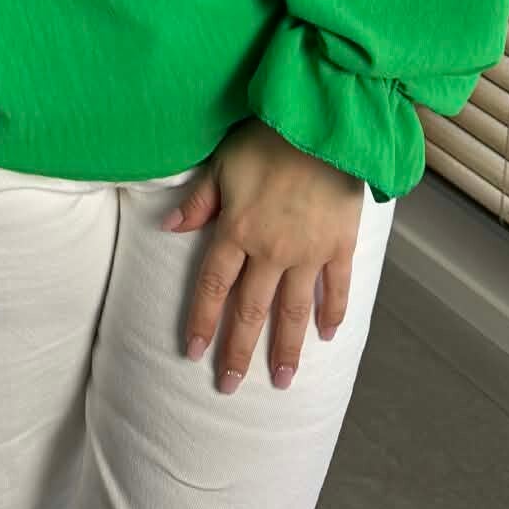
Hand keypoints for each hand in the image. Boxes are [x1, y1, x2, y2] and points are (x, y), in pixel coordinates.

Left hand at [162, 116, 362, 393]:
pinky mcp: (340, 245)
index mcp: (237, 229)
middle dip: (239, 351)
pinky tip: (327, 335)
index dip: (202, 320)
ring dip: (286, 349)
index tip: (193, 352)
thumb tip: (168, 227)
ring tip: (283, 380)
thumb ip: (200, 200)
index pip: (213, 286)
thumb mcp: (223, 163)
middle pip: (251, 310)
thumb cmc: (267, 136)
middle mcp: (270, 249)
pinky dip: (332, 313)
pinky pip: (336, 288)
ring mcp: (309, 251)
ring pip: (293, 311)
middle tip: (230, 385)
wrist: (323, 123)